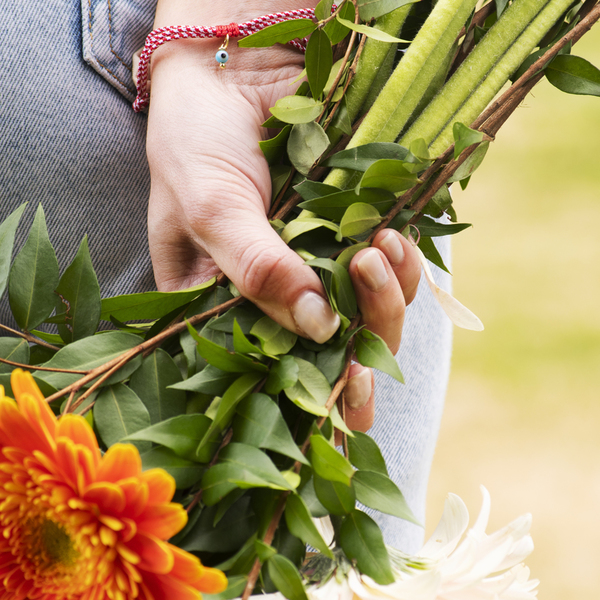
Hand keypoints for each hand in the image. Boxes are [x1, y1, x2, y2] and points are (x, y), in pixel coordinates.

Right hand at [145, 3, 420, 433]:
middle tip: (361, 298)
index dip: (313, 396)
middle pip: (329, 352)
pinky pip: (388, 271)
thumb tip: (319, 326)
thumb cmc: (195, 140)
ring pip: (367, 316)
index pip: (269, 372)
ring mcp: (316, 267)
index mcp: (224, 307)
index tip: (350, 392)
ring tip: (376, 249)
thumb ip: (257, 270)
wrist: (232, 71)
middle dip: (359, 344)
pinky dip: (400, 264)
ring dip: (384, 297)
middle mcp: (274, 296)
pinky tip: (391, 237)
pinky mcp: (349, 234)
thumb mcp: (210, 208)